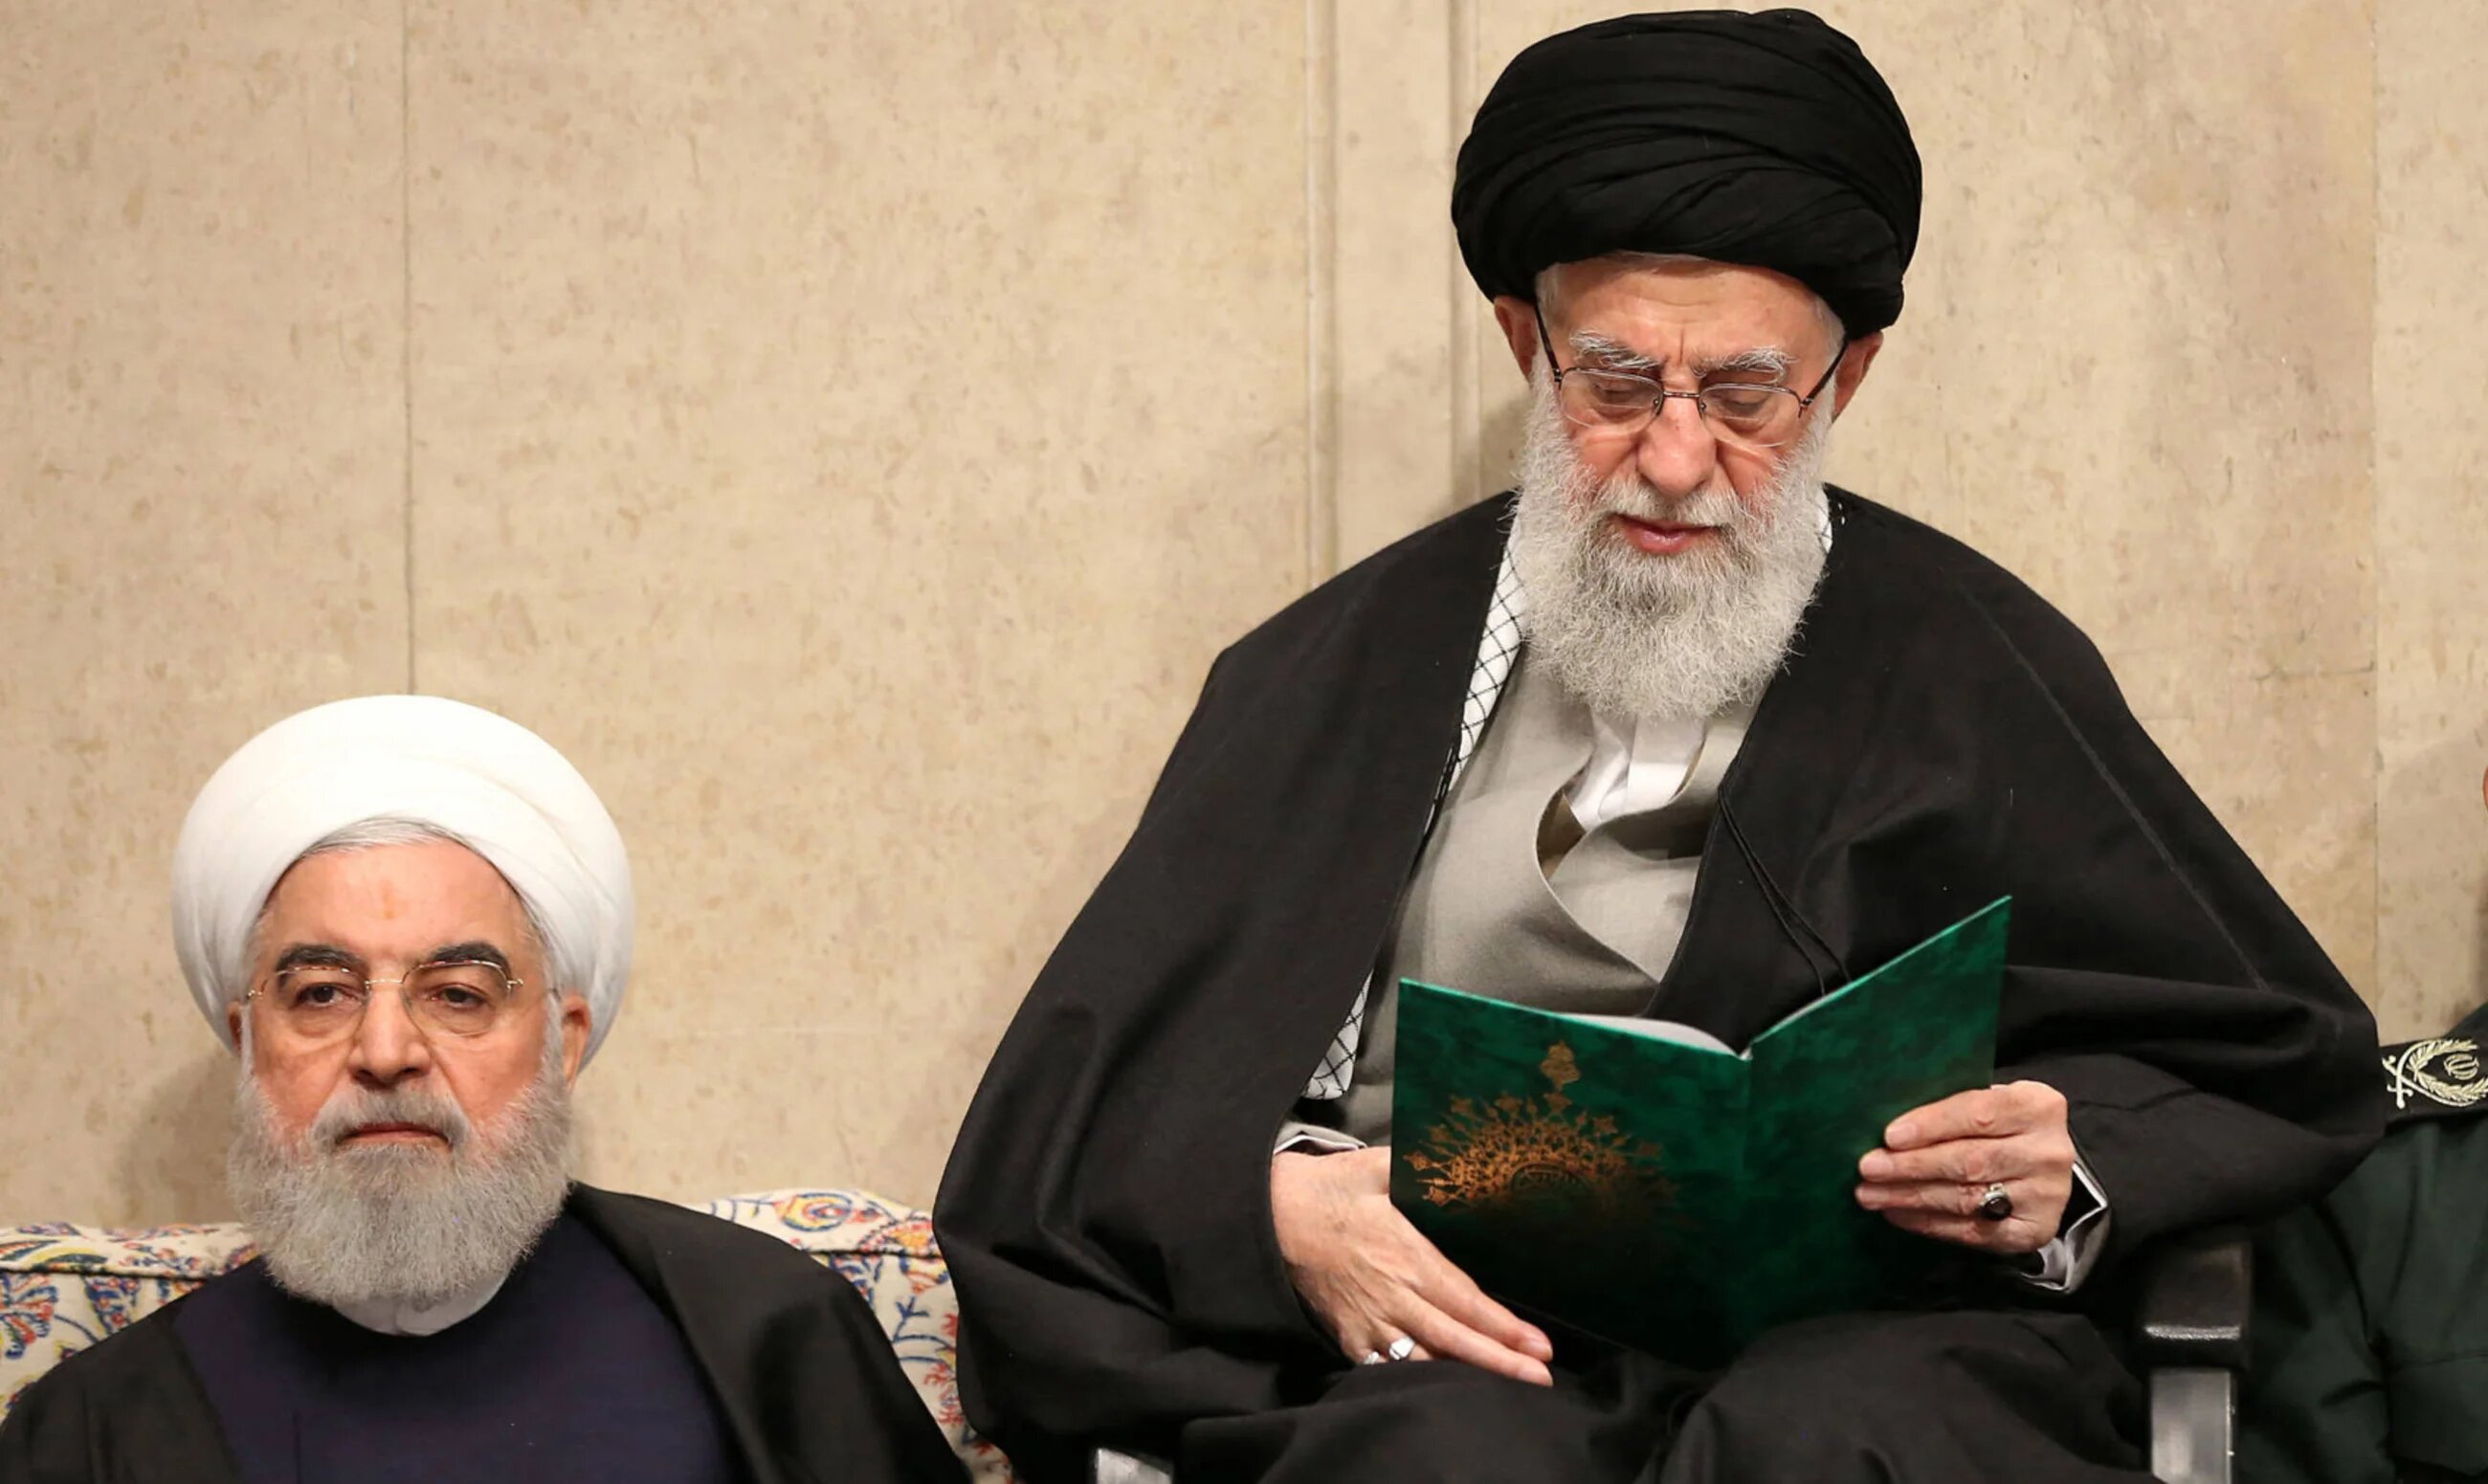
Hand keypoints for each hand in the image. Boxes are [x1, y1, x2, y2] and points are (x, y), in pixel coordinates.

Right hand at [1269, 1147, 1553, 1384]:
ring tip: (1505, 1389)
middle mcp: (1393, 1296)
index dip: (1504, 1326)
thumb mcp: (1379, 1166)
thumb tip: (1467, 1156)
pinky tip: (1445, 1389)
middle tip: (1541, 1377)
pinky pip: (1386, 1368)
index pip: (1466, 1300)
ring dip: (1465, 1378)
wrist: (1272, 1216)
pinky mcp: (1348, 1335)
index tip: (1539, 1344)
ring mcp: (1369, 1321)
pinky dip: (1417, 1380)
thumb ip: (1424, 1166)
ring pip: (1424, 1362)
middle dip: (1501, 1362)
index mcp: (1407, 1256)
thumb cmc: (1329, 1189)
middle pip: (1456, 1340)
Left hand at [1853, 1081, 2073, 1254]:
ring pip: (1967, 1197)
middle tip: (1868, 1169)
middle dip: (1911, 1166)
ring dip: (1911, 1197)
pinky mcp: (2034, 1231)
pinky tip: (1899, 1214)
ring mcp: (2045, 1196)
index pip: (1979, 1113)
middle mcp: (2048, 1152)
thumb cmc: (2000, 1125)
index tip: (1889, 1137)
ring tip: (1871, 1194)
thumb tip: (1888, 1132)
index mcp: (2038, 1106)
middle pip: (1970, 1161)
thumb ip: (1951, 1109)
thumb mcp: (1989, 1102)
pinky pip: (1973, 1231)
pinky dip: (1929, 1223)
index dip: (1931, 1125)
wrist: (2042, 1164)